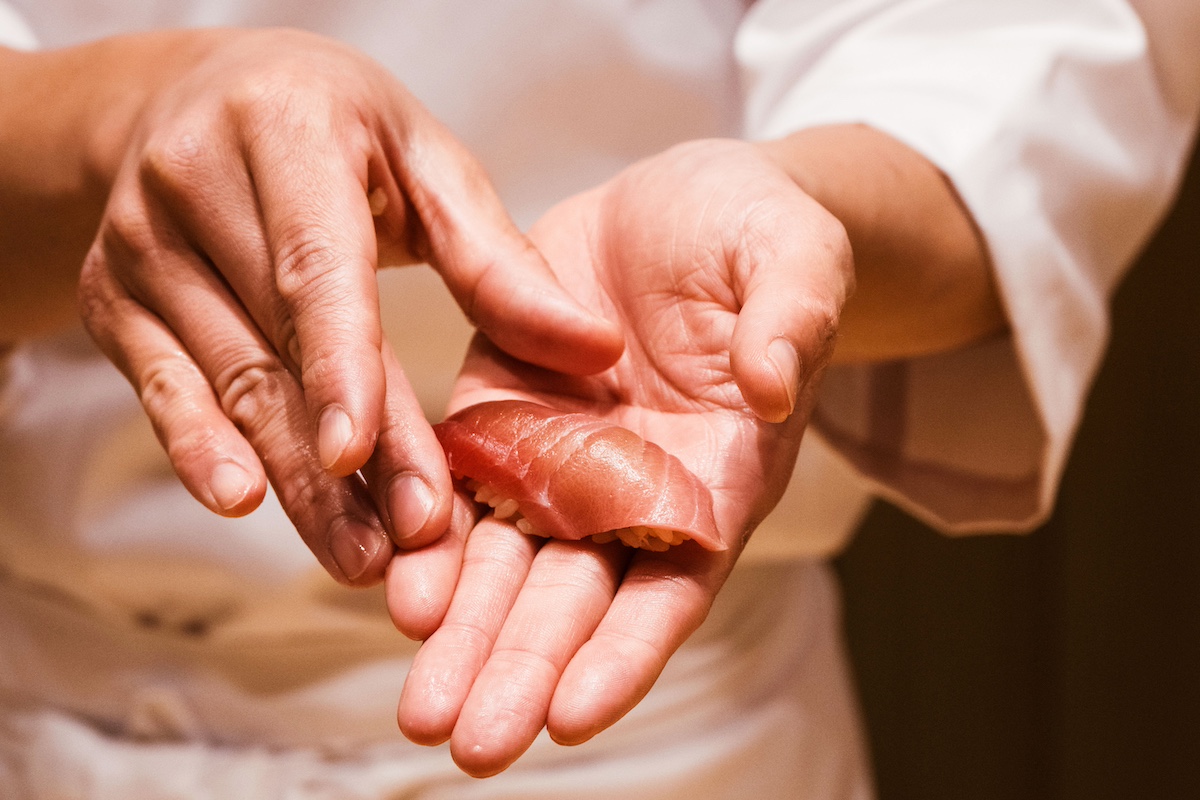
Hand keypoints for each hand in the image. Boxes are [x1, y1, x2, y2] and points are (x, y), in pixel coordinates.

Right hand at [68, 29, 620, 583]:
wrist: (197, 96)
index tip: (363, 452)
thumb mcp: (424, 161)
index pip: (314, 262)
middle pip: (279, 344)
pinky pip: (161, 388)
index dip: (339, 362)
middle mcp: (191, 180)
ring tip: (359, 555)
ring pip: (230, 383)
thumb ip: (497, 259)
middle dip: (346, 457)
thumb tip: (597, 349)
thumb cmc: (335, 128)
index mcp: (283, 128)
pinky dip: (199, 450)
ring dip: (295, 480)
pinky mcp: (111, 298)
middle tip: (406, 542)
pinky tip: (242, 501)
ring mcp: (140, 245)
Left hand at [387, 139, 853, 774]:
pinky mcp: (497, 411)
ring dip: (463, 633)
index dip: (628, 650)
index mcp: (716, 474)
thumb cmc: (760, 237)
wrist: (683, 204)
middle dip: (522, 668)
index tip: (573, 714)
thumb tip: (773, 389)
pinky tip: (398, 591)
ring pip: (506, 561)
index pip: (674, 582)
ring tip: (420, 706)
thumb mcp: (795, 259)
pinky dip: (429, 539)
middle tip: (468, 741)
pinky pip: (459, 484)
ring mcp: (558, 454)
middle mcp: (631, 487)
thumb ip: (792, 319)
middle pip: (575, 598)